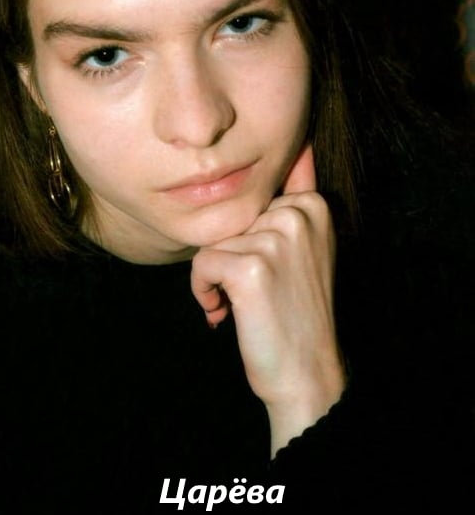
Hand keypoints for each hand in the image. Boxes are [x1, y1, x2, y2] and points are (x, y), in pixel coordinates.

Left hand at [191, 144, 344, 455]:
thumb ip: (291, 198)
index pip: (257, 191)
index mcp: (313, 205)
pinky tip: (226, 313)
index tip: (268, 270)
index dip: (247, 235)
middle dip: (229, 255)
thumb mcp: (304, 247)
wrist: (305, 373)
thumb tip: (296, 141)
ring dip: (216, 277)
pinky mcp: (250, 267)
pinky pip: (201, 264)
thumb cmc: (295, 311)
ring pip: (211, 241)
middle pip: (228, 218)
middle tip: (255, 292)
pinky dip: (204, 291)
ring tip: (245, 304)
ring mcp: (275, 239)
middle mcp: (298, 214)